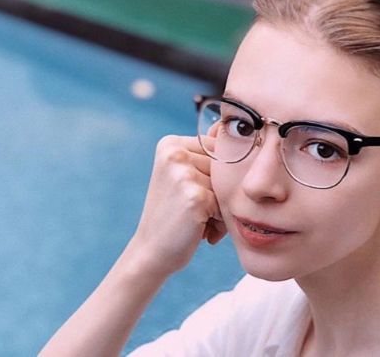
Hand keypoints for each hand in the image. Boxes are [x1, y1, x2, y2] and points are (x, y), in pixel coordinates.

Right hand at [128, 135, 225, 275]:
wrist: (151, 252)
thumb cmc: (174, 215)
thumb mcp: (185, 177)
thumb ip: (205, 154)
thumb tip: (227, 127)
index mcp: (170, 143)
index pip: (218, 149)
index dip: (216, 177)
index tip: (194, 194)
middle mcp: (174, 153)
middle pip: (225, 167)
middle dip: (220, 193)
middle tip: (196, 212)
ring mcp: (183, 173)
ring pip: (228, 186)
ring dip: (221, 209)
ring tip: (197, 221)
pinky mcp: (194, 195)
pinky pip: (226, 205)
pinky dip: (219, 222)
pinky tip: (199, 230)